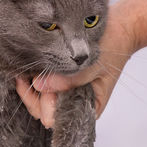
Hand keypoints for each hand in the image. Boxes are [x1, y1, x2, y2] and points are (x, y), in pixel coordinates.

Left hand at [15, 5, 135, 127]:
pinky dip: (32, 77)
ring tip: (26, 70)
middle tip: (27, 75)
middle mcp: (74, 102)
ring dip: (30, 86)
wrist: (121, 27)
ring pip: (39, 99)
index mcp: (88, 106)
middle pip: (42, 111)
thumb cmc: (113, 45)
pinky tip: (28, 67)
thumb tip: (39, 86)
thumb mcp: (92, 63)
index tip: (39, 85)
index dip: (45, 105)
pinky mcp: (59, 79)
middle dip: (33, 96)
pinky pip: (40, 84)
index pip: (57, 119)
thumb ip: (69, 79)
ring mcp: (65, 91)